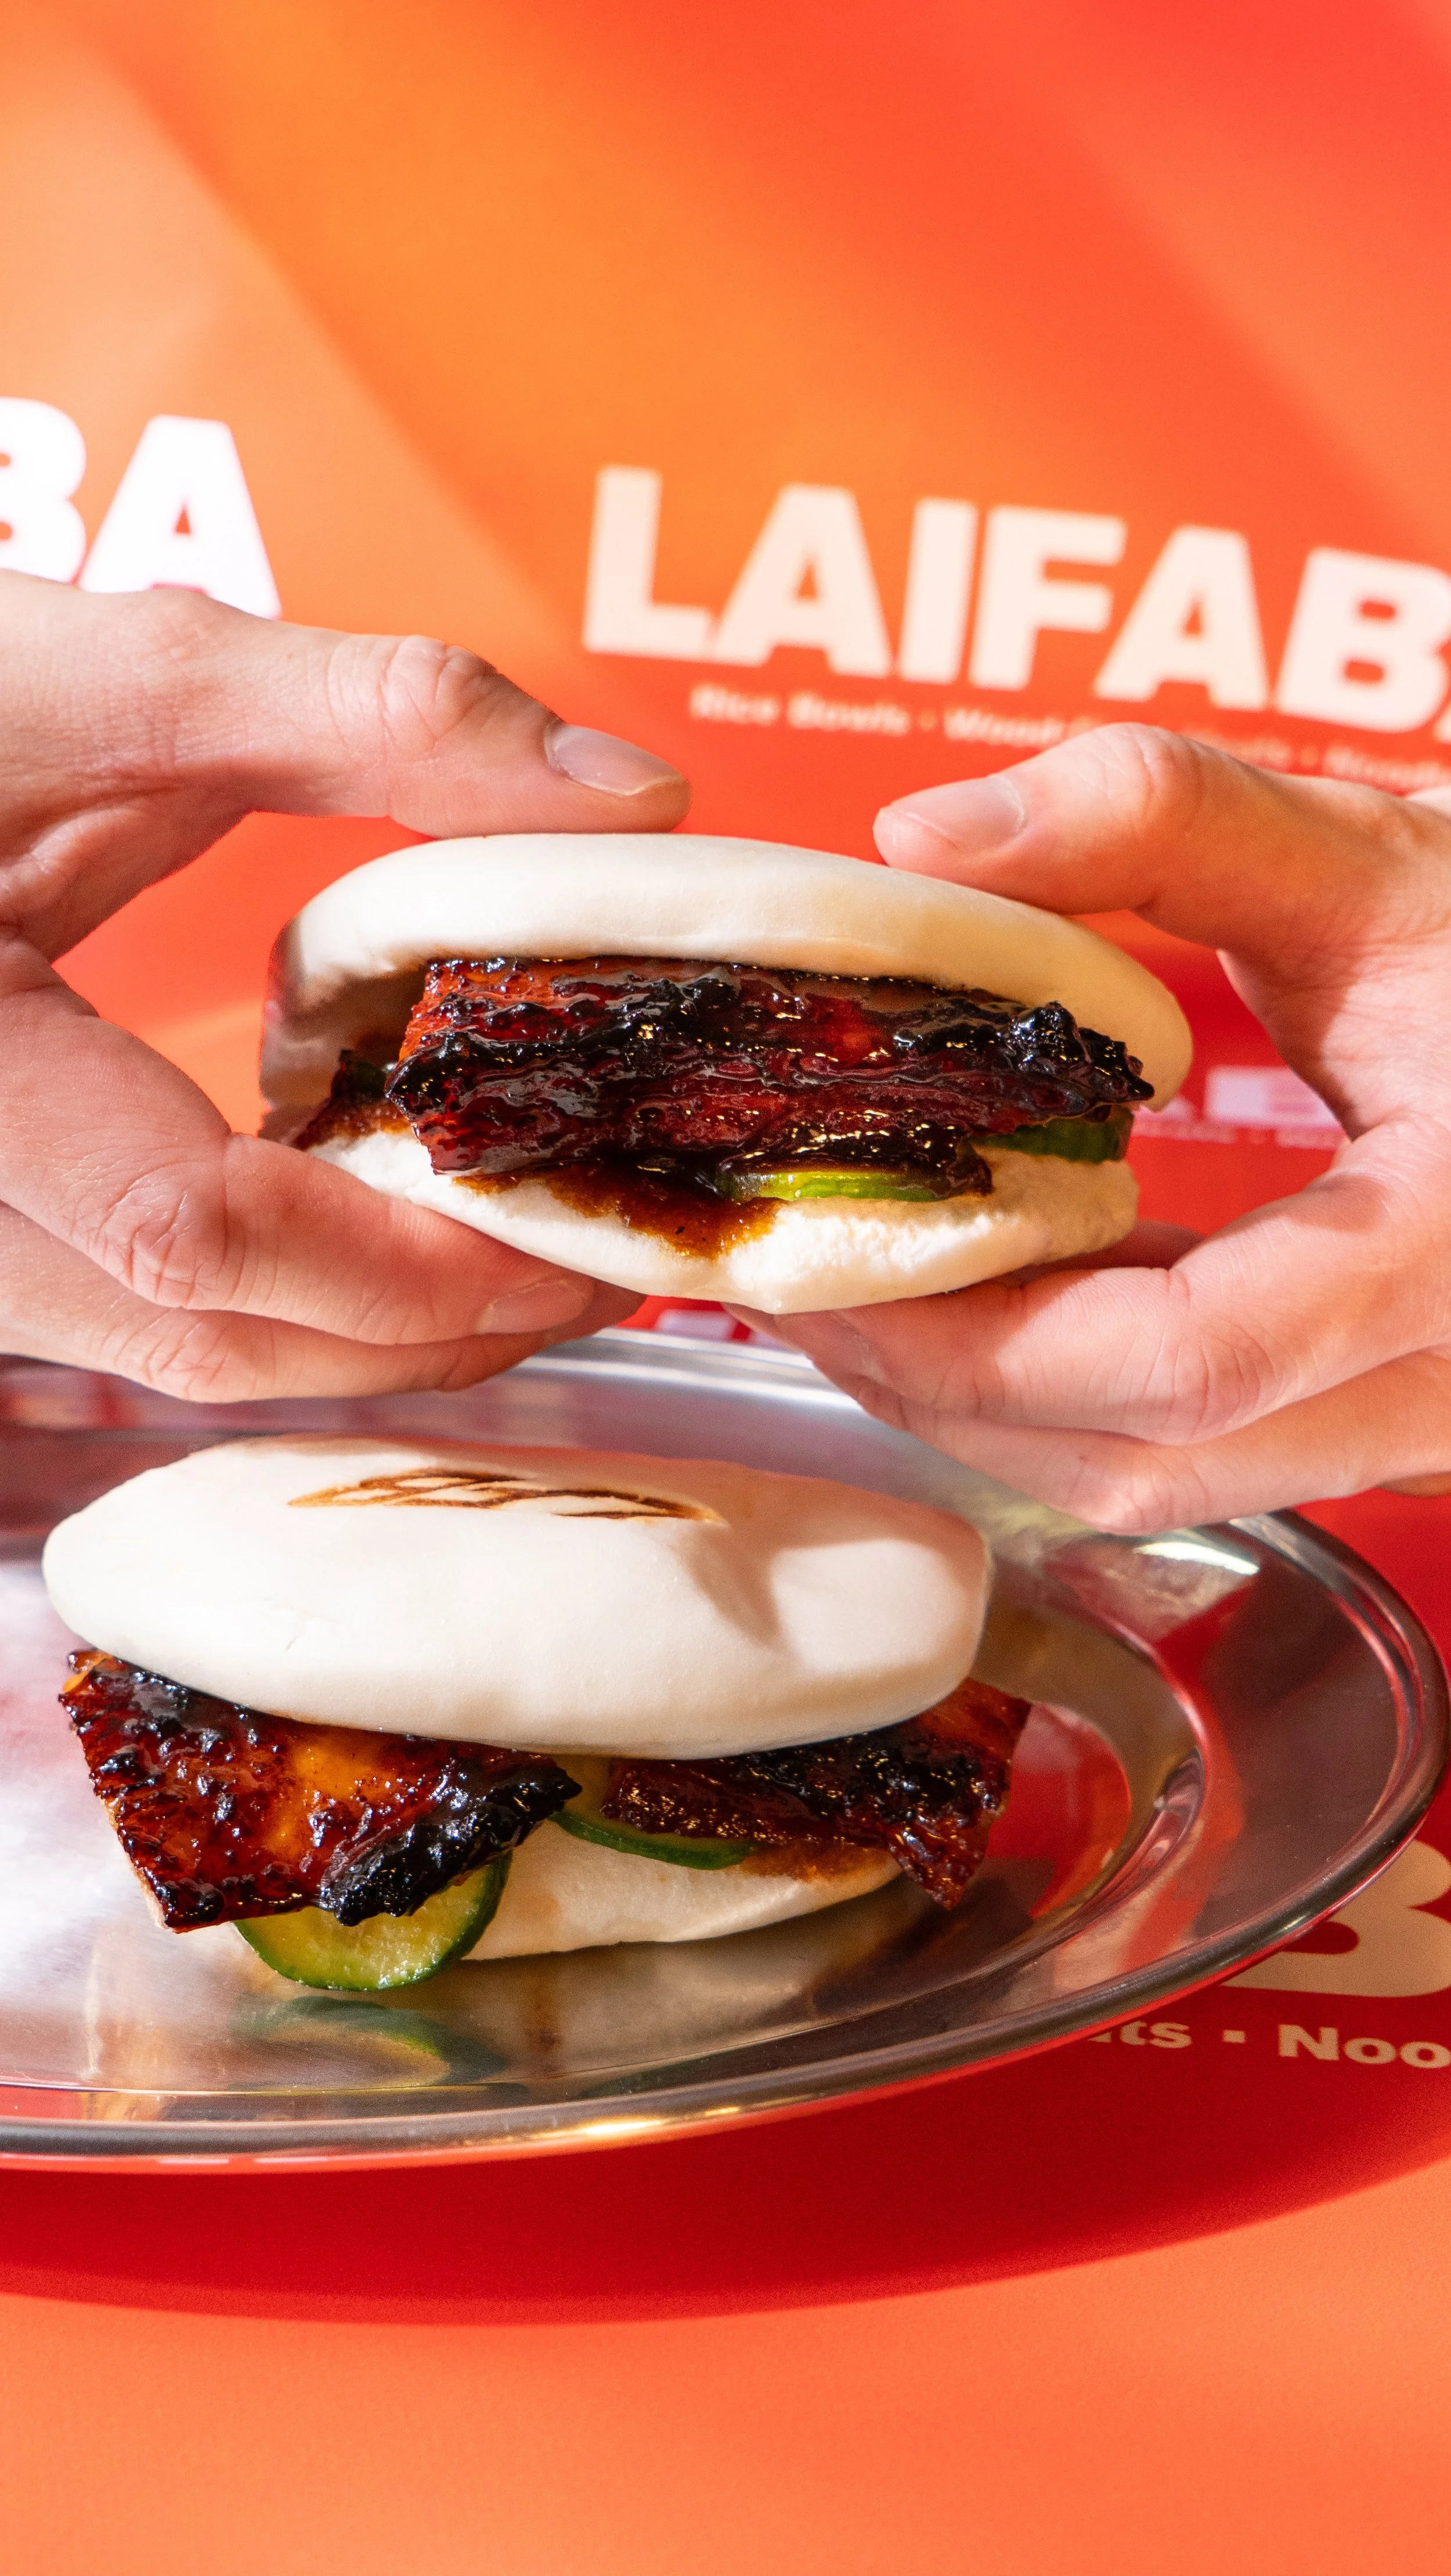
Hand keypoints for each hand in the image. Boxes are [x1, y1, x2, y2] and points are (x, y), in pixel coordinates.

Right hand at [0, 573, 687, 1398]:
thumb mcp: (125, 675)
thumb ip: (376, 715)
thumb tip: (629, 799)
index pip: (190, 1230)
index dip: (402, 1262)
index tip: (570, 1236)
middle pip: (197, 1336)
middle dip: (420, 1328)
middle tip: (597, 1265)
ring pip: (165, 1351)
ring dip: (356, 1330)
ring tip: (519, 1256)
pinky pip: (132, 1310)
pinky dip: (276, 1295)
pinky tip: (379, 1232)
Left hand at [743, 723, 1450, 1530]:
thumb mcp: (1370, 854)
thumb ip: (1159, 815)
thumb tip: (921, 840)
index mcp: (1450, 1246)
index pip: (1186, 1361)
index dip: (976, 1337)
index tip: (828, 1261)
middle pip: (1141, 1460)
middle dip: (938, 1387)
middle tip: (795, 1277)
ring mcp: (1428, 1422)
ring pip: (1162, 1482)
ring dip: (990, 1404)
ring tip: (863, 1282)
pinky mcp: (1390, 1420)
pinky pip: (1205, 1450)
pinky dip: (1074, 1392)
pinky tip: (995, 1289)